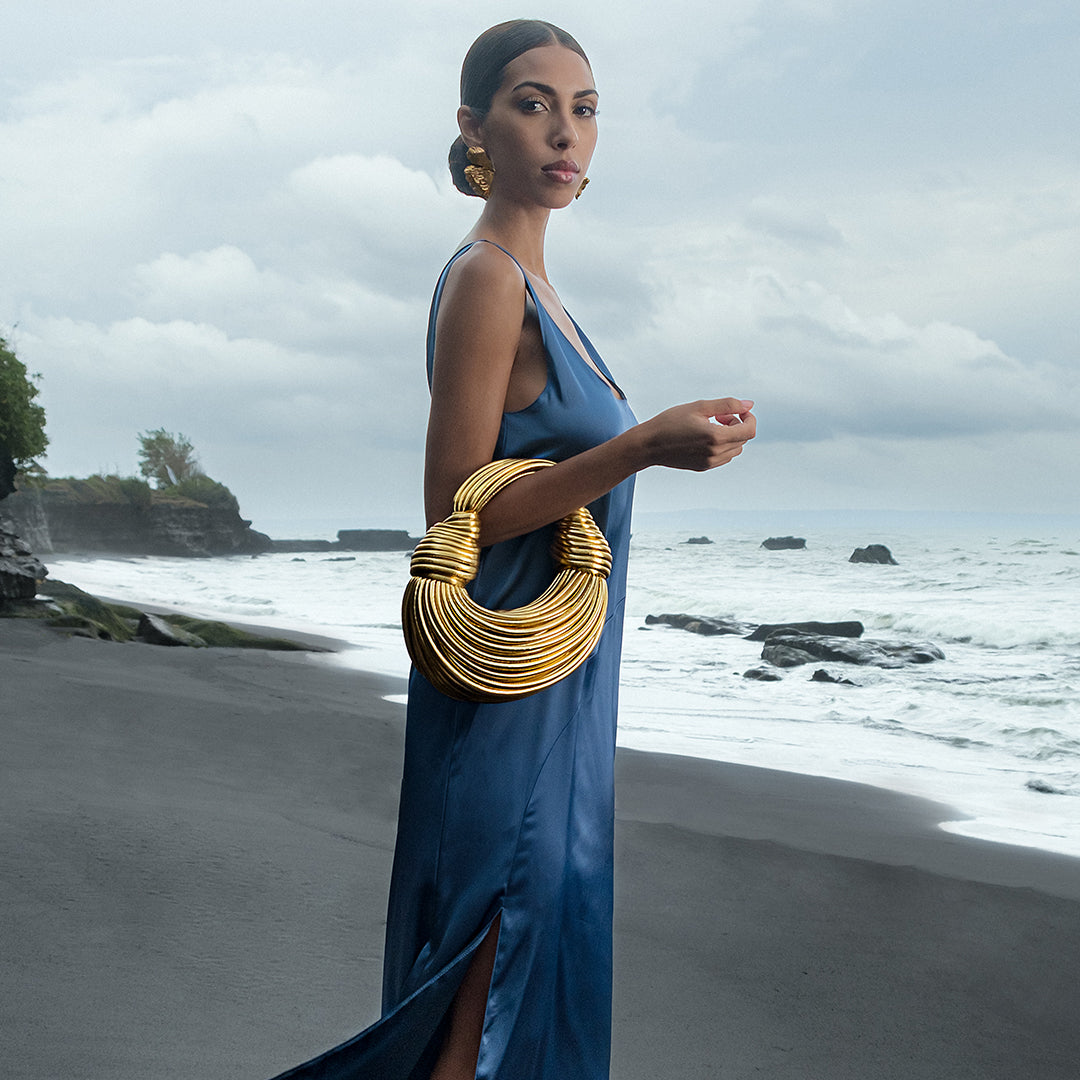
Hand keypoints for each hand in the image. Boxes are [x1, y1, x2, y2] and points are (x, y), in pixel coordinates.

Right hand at [638, 398, 755, 471]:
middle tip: (718, 415)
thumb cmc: (670, 422)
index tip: (738, 410)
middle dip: (737, 424)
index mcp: (716, 437)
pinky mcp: (703, 467)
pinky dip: (722, 445)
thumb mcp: (699, 407)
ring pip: (735, 449)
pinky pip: (723, 457)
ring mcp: (710, 462)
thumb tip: (749, 405)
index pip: (749, 430)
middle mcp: (716, 453)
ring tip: (711, 425)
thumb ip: (727, 405)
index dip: (749, 418)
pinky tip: (705, 436)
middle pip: (743, 439)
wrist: (648, 445)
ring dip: (730, 436)